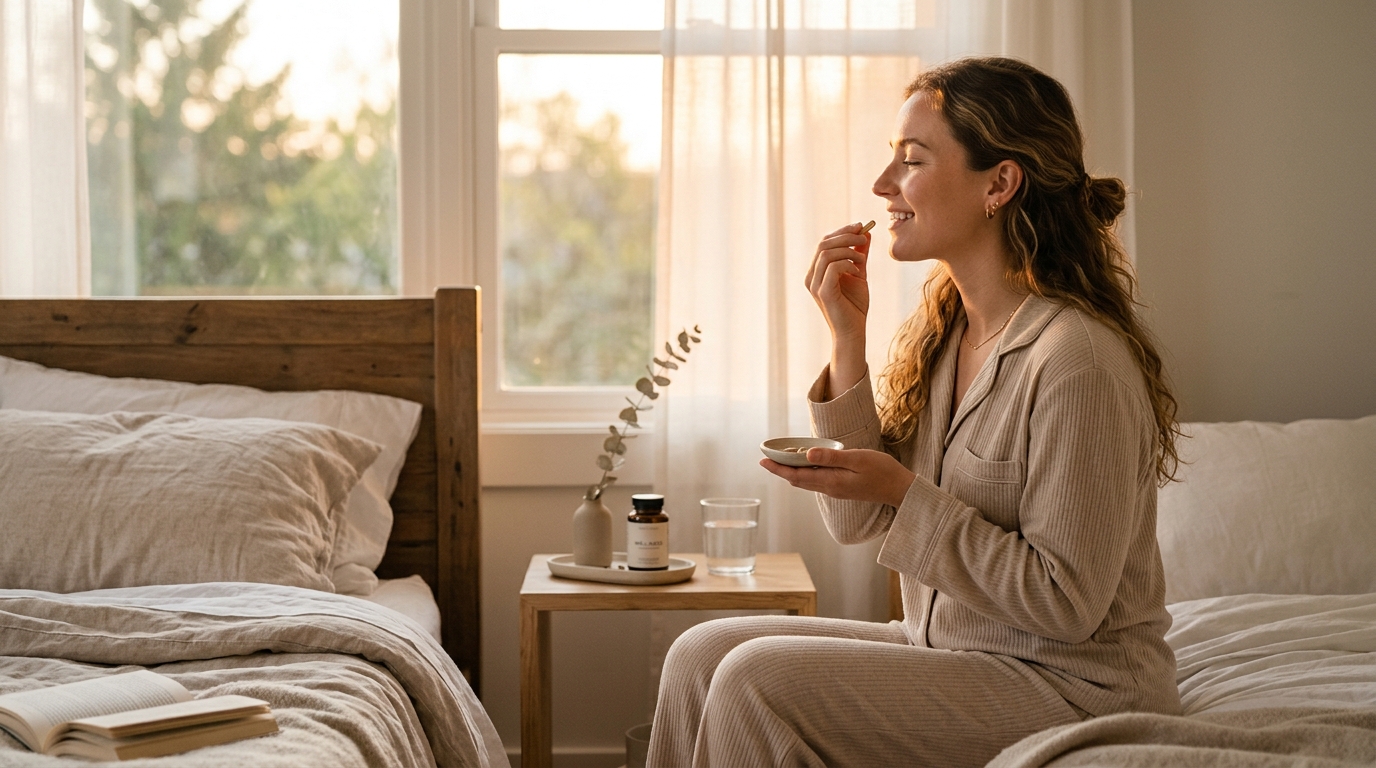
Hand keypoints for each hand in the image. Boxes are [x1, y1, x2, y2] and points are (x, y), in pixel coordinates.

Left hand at [760, 447, 914, 508]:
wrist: (899, 489)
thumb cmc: (882, 471)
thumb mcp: (857, 459)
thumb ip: (832, 457)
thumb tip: (807, 454)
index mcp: (831, 481)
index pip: (797, 475)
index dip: (778, 468)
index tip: (762, 460)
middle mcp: (830, 488)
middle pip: (798, 480)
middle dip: (780, 470)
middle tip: (765, 459)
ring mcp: (835, 490)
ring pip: (806, 481)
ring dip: (791, 472)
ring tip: (779, 461)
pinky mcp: (841, 488)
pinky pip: (816, 481)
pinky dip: (805, 473)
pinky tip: (804, 465)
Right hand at [805, 223, 870, 344]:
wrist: (854, 331)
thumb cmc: (854, 305)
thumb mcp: (859, 273)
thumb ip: (859, 254)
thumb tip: (866, 232)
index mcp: (817, 271)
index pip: (825, 242)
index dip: (842, 231)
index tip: (861, 226)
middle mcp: (811, 276)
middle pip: (823, 244)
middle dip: (846, 236)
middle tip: (864, 237)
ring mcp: (814, 284)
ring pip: (826, 253)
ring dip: (848, 250)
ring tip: (862, 259)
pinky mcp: (822, 292)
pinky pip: (832, 267)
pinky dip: (847, 264)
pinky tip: (857, 272)